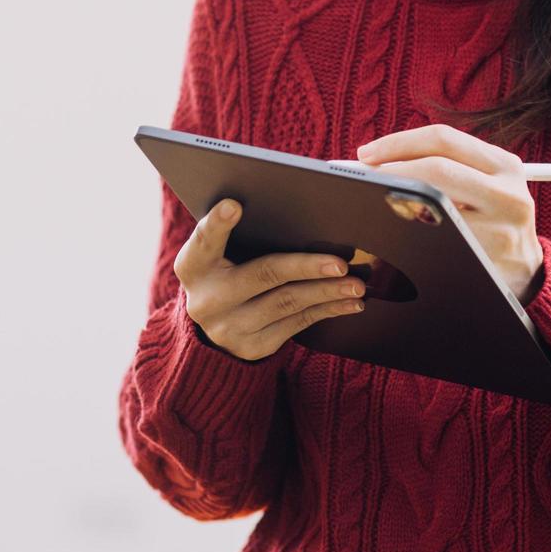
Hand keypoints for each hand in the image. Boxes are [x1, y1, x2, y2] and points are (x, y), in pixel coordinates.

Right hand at [174, 198, 366, 360]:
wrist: (216, 327)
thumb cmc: (227, 271)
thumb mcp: (220, 254)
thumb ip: (240, 233)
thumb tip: (299, 207)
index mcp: (193, 266)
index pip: (204, 241)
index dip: (217, 224)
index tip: (234, 205)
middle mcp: (207, 300)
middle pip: (263, 275)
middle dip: (306, 267)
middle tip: (341, 263)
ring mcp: (229, 328)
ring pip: (288, 303)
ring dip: (327, 291)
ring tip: (357, 285)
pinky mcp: (253, 347)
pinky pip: (298, 324)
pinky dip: (327, 310)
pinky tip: (350, 302)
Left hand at [356, 124, 543, 301]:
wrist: (525, 271)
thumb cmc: (491, 220)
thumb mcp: (486, 185)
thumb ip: (446, 166)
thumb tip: (377, 159)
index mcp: (504, 164)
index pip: (443, 139)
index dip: (398, 143)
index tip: (367, 153)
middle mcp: (509, 192)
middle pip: (437, 169)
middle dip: (392, 171)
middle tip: (364, 179)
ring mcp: (502, 229)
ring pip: (435, 207)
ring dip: (397, 204)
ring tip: (376, 202)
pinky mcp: (491, 261)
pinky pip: (440, 243)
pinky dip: (412, 235)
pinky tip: (399, 233)